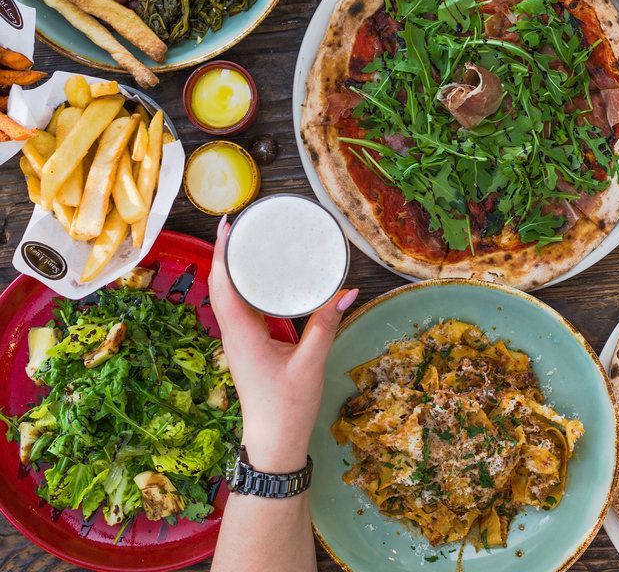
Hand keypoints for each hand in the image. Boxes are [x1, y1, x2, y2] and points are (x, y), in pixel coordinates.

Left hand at [208, 216, 358, 472]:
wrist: (274, 444)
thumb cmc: (288, 407)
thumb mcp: (311, 363)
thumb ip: (326, 324)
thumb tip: (348, 290)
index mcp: (242, 335)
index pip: (223, 285)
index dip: (222, 252)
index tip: (228, 224)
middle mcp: (234, 334)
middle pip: (221, 285)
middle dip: (227, 252)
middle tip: (243, 223)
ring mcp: (239, 342)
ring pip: (228, 297)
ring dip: (233, 269)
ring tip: (250, 243)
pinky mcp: (248, 348)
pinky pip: (240, 309)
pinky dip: (245, 287)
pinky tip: (261, 280)